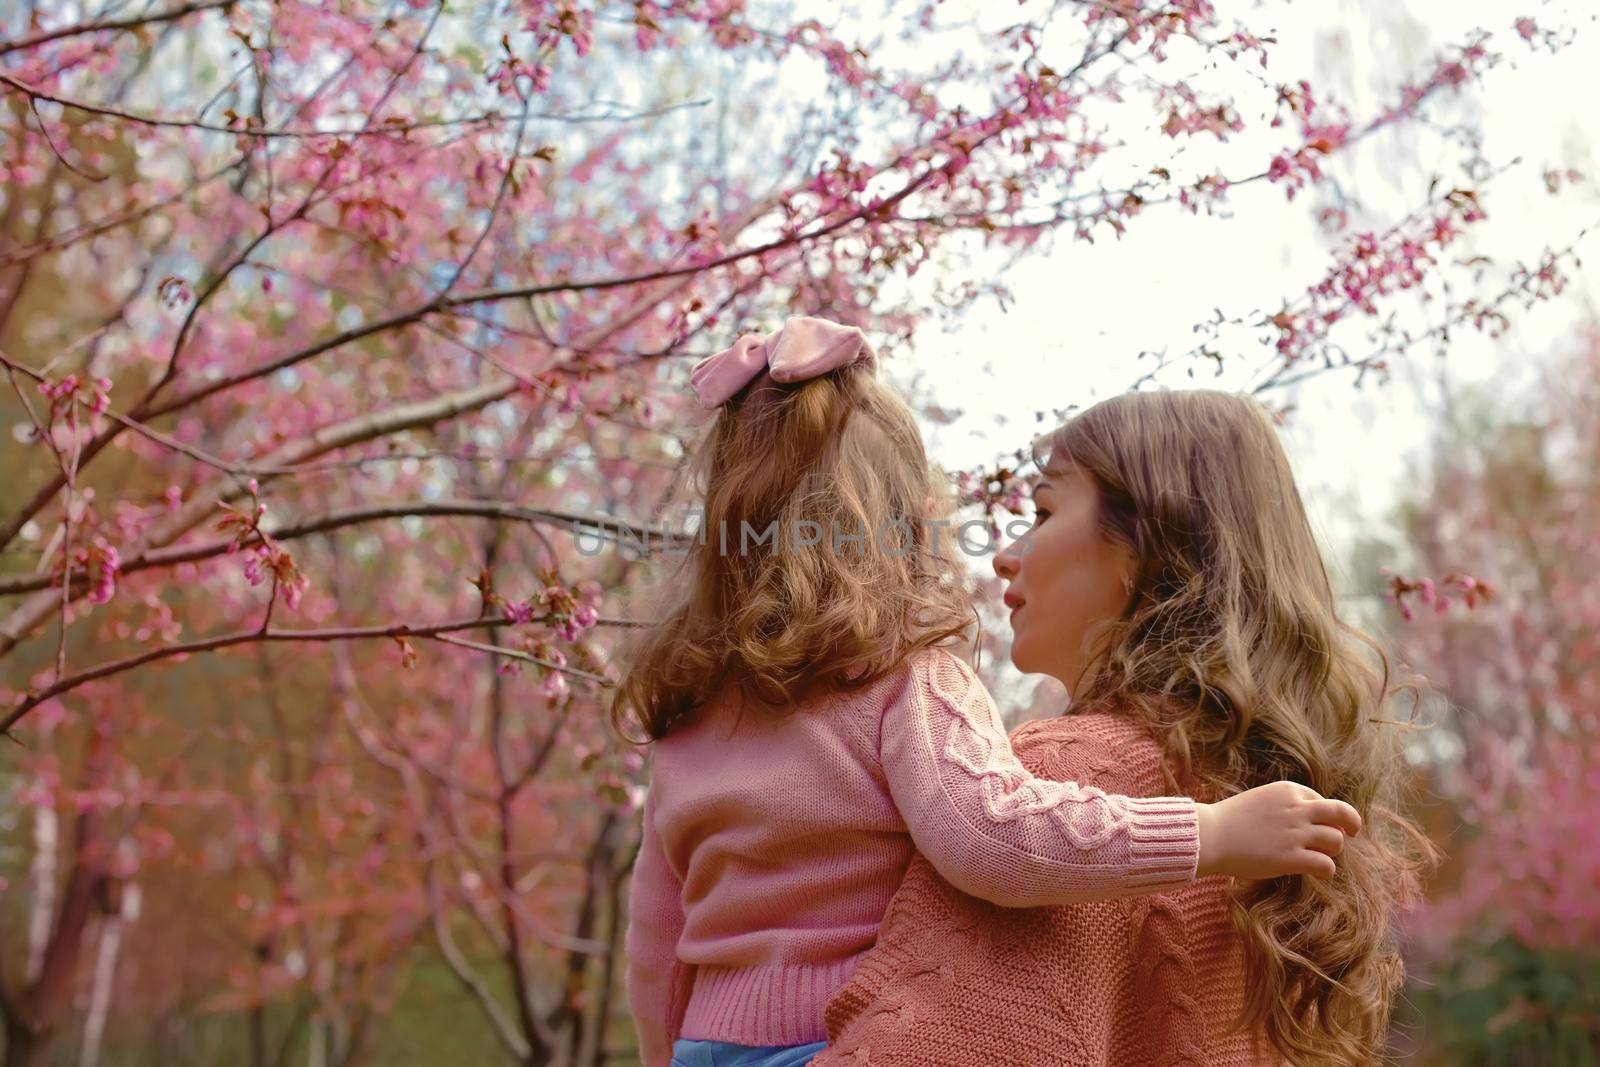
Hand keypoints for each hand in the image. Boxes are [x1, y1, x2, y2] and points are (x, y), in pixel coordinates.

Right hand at [1194, 781, 1361, 880]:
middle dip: (1352, 824)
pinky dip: (1327, 870)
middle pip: (1342, 814)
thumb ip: (1285, 805)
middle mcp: (1296, 809)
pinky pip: (1326, 864)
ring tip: (1321, 857)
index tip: (1323, 825)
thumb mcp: (1261, 800)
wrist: (1209, 836)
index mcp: (1288, 790)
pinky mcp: (1291, 858)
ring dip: (1333, 851)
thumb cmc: (1230, 821)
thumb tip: (1310, 820)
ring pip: (1337, 841)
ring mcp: (1295, 834)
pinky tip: (1320, 873)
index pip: (1322, 800)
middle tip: (1352, 834)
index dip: (1325, 815)